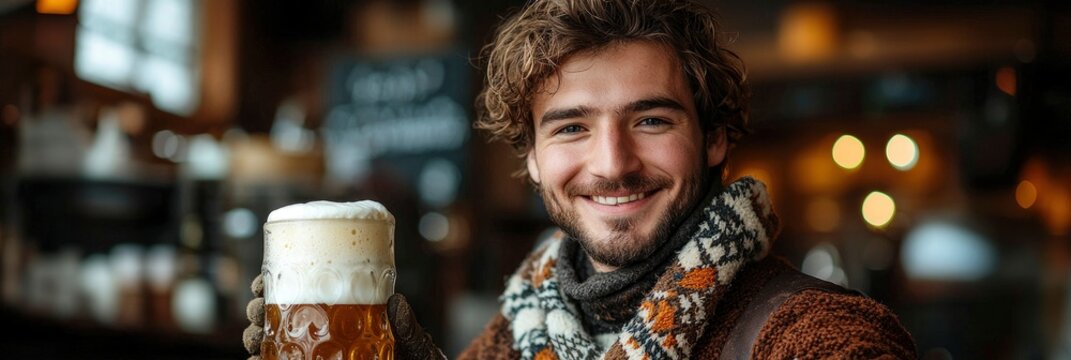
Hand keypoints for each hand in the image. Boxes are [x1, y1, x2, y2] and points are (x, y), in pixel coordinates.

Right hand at [242, 275, 445, 359]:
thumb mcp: (413, 344)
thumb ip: (407, 328)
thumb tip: (398, 301)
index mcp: (344, 315)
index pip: (306, 292)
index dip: (277, 284)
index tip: (262, 282)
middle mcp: (323, 335)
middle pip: (278, 317)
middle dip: (257, 310)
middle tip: (255, 309)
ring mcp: (314, 355)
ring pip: (272, 343)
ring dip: (253, 337)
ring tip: (252, 338)